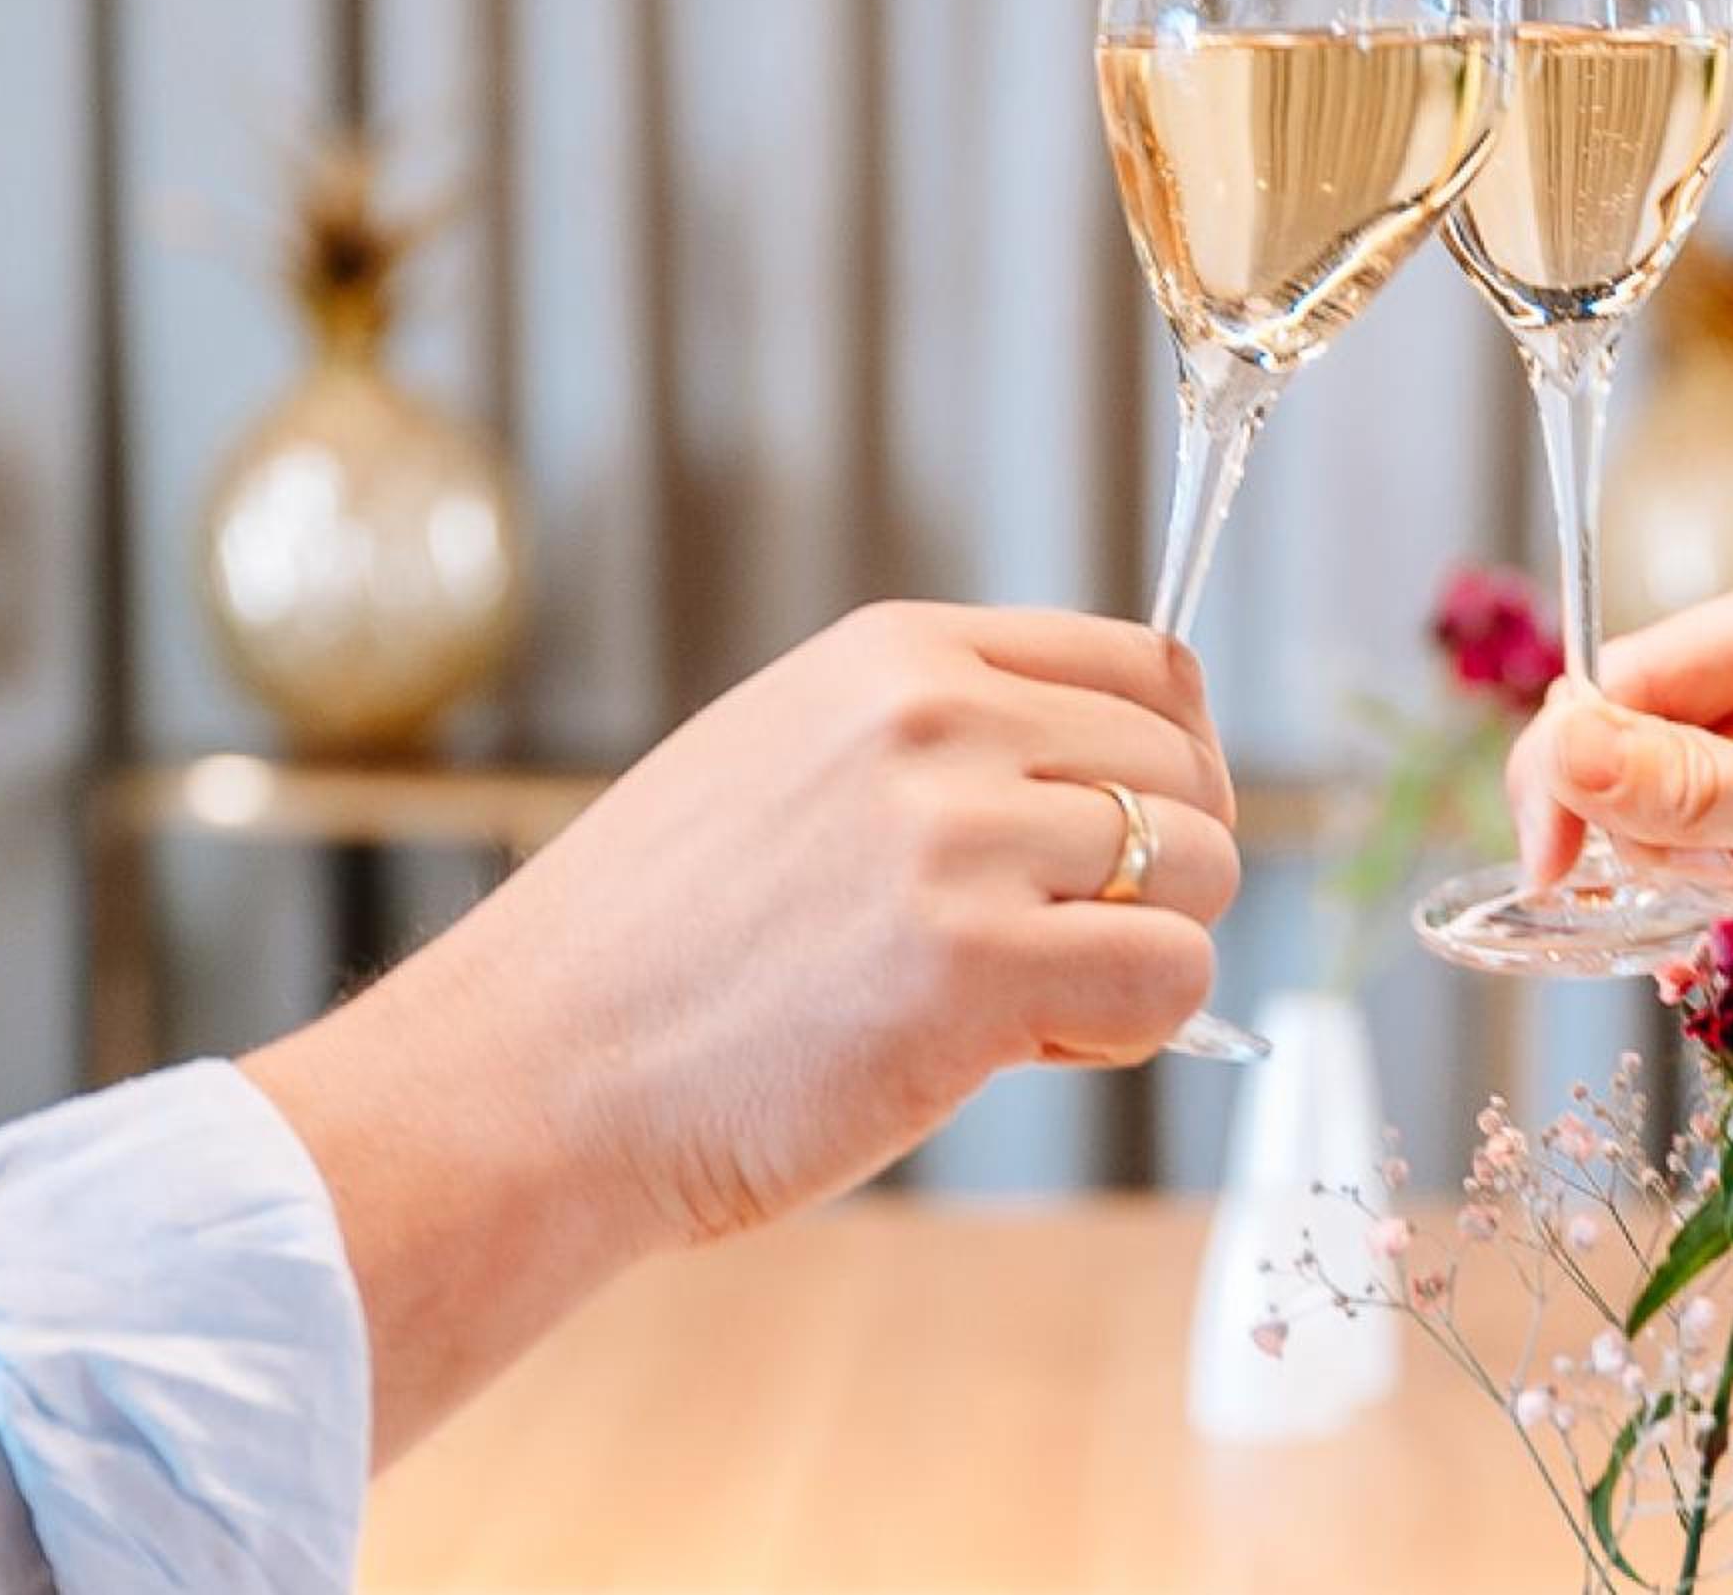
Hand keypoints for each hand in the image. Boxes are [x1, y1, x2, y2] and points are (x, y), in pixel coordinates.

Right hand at [245, 601, 1238, 1455]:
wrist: (528, 1077)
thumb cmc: (655, 952)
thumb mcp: (791, 764)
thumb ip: (945, 748)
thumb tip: (1118, 788)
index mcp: (901, 655)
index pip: (1147, 666)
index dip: (1178, 762)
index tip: (1153, 833)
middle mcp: (940, 719)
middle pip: (1189, 773)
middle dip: (1169, 871)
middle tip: (1074, 948)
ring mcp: (960, 836)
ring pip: (1204, 873)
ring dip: (1148, 952)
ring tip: (1029, 1005)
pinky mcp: (977, 966)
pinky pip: (1172, 976)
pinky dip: (1133, 1028)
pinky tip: (1027, 1047)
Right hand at [1505, 547, 1732, 1035]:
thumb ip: (1697, 787)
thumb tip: (1562, 748)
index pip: (1633, 670)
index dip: (1577, 762)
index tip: (1555, 865)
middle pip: (1623, 725)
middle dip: (1632, 816)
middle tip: (1707, 884)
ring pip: (1638, 787)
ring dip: (1665, 856)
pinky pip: (1677, 831)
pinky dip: (1685, 879)